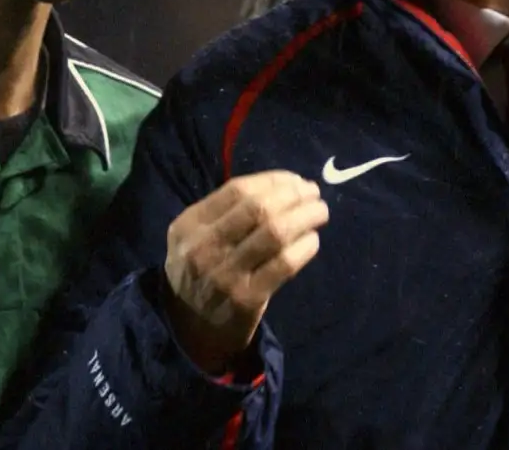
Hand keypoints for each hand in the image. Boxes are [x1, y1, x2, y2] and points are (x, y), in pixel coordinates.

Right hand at [162, 171, 328, 373]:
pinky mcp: (246, 299)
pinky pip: (284, 265)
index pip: (238, 190)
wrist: (188, 328)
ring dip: (305, 217)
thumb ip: (225, 212)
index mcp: (189, 225)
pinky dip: (304, 247)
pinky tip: (312, 240)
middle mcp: (203, 247)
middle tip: (313, 194)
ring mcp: (225, 275)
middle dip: (293, 195)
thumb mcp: (194, 237)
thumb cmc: (199, 271)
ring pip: (275, 233)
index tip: (295, 180)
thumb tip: (282, 186)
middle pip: (259, 209)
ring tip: (320, 212)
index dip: (273, 180)